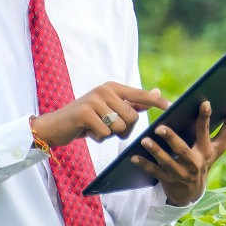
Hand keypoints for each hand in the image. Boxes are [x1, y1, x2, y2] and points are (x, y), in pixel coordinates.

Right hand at [33, 82, 169, 147]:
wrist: (55, 126)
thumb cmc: (86, 119)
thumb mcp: (109, 109)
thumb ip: (132, 102)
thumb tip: (157, 92)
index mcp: (113, 88)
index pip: (140, 95)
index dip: (156, 102)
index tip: (170, 107)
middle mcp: (105, 90)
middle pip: (132, 117)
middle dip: (125, 130)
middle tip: (110, 129)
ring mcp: (94, 100)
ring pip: (120, 127)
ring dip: (110, 135)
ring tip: (97, 128)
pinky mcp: (85, 113)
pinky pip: (105, 133)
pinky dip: (99, 138)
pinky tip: (88, 132)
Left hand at [132, 99, 225, 206]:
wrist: (192, 192)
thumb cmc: (206, 159)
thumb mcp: (219, 146)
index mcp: (207, 150)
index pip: (206, 131)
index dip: (206, 118)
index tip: (204, 102)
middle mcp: (195, 162)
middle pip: (183, 150)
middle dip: (172, 138)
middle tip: (160, 127)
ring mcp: (181, 173)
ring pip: (167, 162)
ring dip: (155, 151)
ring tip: (144, 140)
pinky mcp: (168, 180)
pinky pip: (154, 172)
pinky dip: (144, 164)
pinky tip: (133, 156)